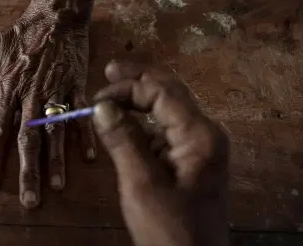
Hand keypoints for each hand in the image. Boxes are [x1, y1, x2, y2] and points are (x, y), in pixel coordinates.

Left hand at [0, 7, 95, 208]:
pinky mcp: (77, 85)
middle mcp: (31, 95)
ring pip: (54, 132)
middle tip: (29, 200)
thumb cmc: (22, 31)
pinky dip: (84, 134)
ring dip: (56, 161)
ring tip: (56, 187)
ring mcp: (56, 91)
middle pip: (28, 139)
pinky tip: (88, 157)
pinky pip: (79, 114)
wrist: (56, 14)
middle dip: (27, 172)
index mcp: (9, 87)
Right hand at [93, 61, 229, 245]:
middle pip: (170, 93)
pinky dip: (143, 124)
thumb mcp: (142, 185)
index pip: (163, 92)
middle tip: (109, 71)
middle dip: (139, 81)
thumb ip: (123, 140)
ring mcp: (199, 148)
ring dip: (140, 101)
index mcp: (200, 135)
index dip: (129, 87)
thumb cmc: (170, 229)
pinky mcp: (189, 163)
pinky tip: (124, 125)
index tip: (97, 96)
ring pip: (168, 110)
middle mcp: (204, 134)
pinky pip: (165, 131)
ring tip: (111, 95)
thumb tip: (102, 105)